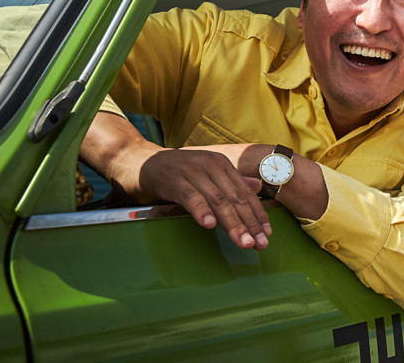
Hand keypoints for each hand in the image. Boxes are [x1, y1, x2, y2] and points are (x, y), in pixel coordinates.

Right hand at [82, 113, 270, 250]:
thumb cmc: (172, 172)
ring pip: (218, 200)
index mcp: (221, 164)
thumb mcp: (204, 174)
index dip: (257, 214)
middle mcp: (211, 165)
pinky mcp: (174, 180)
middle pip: (235, 198)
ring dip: (232, 223)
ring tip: (243, 241)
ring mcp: (192, 171)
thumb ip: (229, 181)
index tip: (267, 234)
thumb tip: (257, 187)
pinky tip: (209, 225)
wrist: (136, 160)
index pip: (245, 193)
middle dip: (250, 223)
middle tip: (260, 244)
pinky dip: (201, 211)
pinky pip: (191, 197)